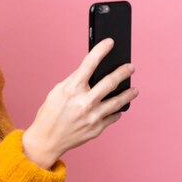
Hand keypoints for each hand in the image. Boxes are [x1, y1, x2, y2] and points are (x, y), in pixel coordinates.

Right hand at [22, 38, 138, 168]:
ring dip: (128, 94)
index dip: (101, 50)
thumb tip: (91, 70)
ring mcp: (92, 116)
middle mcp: (84, 102)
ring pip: (118, 101)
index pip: (89, 63)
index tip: (110, 42)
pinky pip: (112, 116)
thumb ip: (74, 81)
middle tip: (130, 67)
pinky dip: (116, 111)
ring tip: (134, 90)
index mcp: (71, 89)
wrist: (47, 140)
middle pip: (110, 82)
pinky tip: (118, 108)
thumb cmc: (50, 113)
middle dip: (123, 72)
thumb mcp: (57, 92)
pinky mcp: (97, 128)